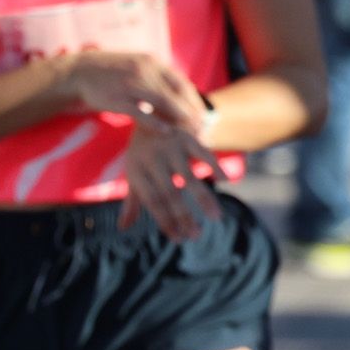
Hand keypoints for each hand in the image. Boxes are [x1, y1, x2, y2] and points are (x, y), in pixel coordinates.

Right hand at [64, 51, 206, 132]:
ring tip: (190, 132)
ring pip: (161, 101)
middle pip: (174, 92)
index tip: (204, 115)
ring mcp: (130, 84)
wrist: (80, 71)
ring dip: (178, 117)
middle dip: (191, 111)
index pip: (181, 82)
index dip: (194, 100)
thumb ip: (157, 78)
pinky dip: (154, 122)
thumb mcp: (138, 67)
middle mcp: (144, 71)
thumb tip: (180, 94)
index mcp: (152, 63)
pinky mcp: (116, 98)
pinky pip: (139, 111)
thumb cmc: (114, 73)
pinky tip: (166, 132)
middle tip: (203, 127)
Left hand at [118, 116, 227, 238]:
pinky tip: (226, 180)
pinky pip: (203, 153)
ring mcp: (170, 147)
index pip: (152, 202)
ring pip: (188, 177)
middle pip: (170, 193)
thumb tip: (123, 227)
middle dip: (184, 216)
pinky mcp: (186, 136)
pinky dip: (215, 166)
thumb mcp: (134, 172)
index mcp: (136, 171)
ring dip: (204, 199)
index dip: (166, 222)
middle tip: (197, 235)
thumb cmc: (143, 151)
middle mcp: (152, 159)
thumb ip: (132, 201)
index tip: (180, 238)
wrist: (150, 111)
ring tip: (216, 217)